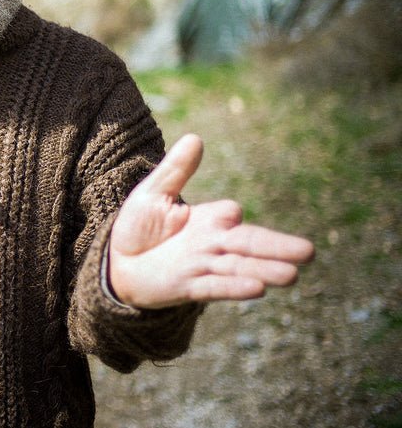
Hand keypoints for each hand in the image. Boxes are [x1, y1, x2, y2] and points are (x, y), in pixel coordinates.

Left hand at [108, 133, 314, 308]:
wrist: (117, 262)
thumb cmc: (138, 226)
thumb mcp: (153, 193)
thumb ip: (175, 170)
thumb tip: (195, 138)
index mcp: (208, 220)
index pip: (229, 214)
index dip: (228, 215)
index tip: (228, 215)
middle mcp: (212, 243)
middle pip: (250, 244)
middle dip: (278, 247)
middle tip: (309, 252)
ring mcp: (203, 266)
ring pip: (239, 267)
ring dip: (264, 271)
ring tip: (292, 275)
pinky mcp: (189, 287)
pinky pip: (215, 287)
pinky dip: (234, 288)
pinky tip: (258, 289)